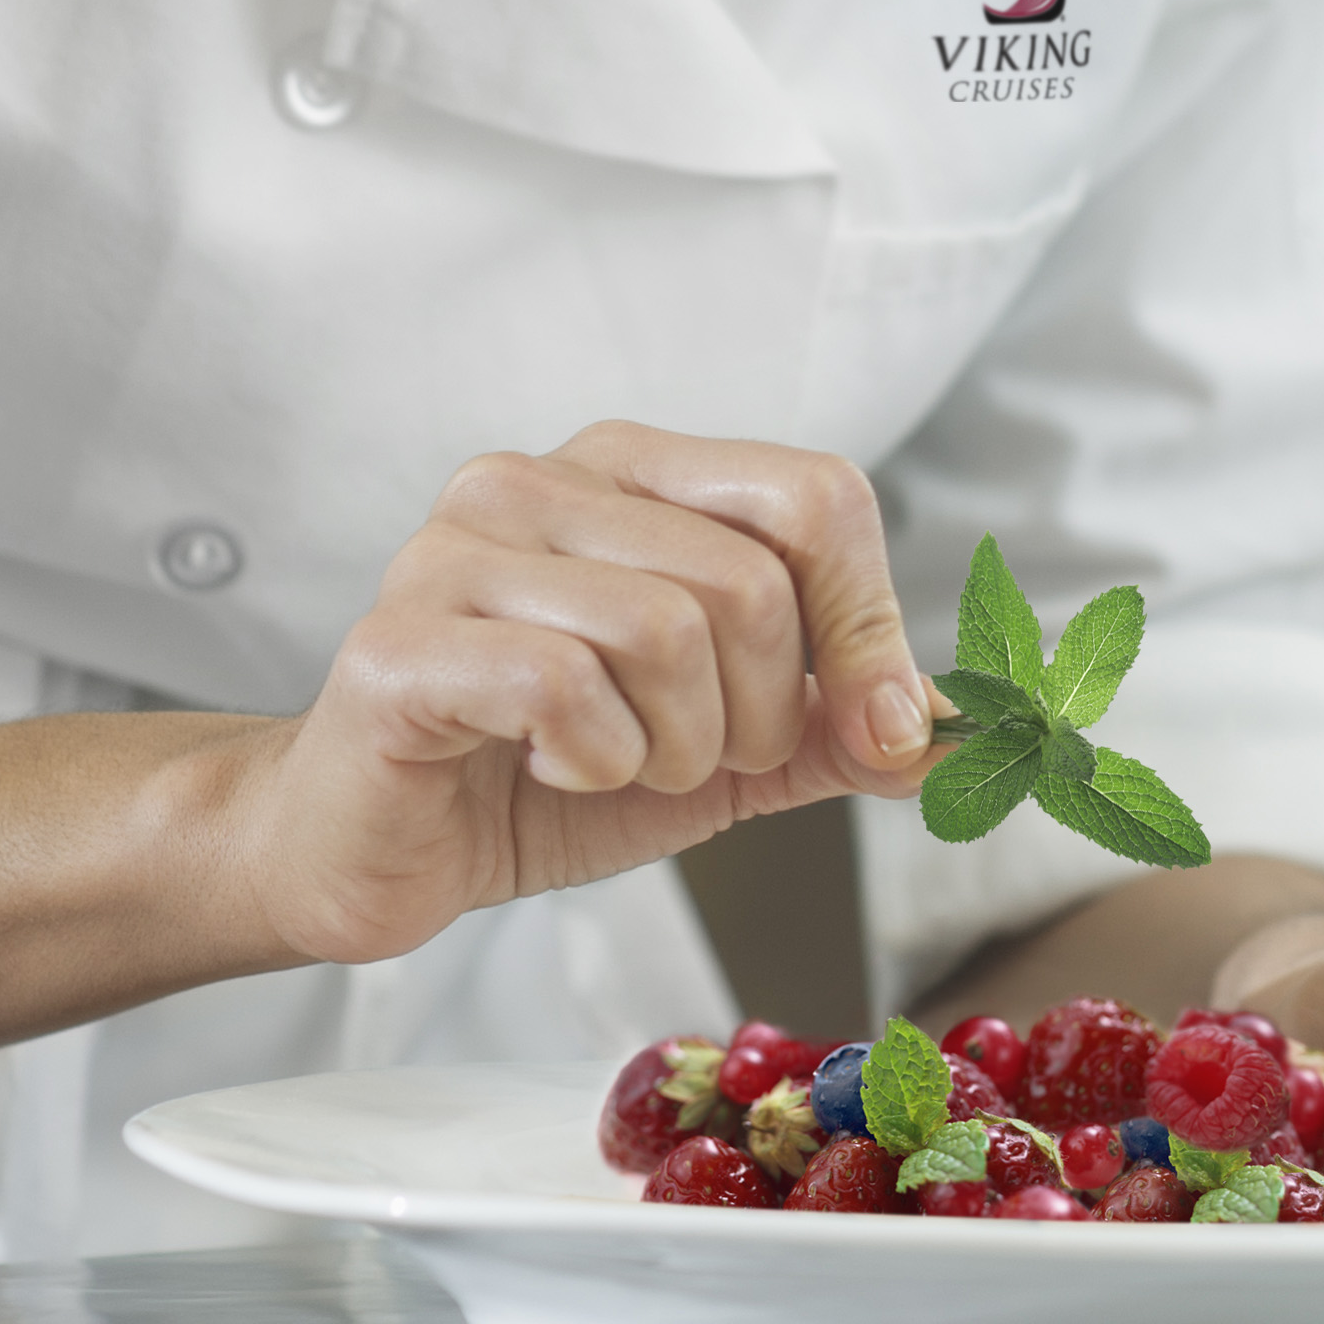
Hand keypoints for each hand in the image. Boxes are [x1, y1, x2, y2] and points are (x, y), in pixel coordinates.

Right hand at [230, 423, 933, 970]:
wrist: (374, 848)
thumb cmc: (539, 773)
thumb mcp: (729, 748)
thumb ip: (837, 724)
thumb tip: (950, 728)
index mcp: (631, 474)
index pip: (816, 495)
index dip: (871, 626)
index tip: (877, 728)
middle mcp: (539, 483)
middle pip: (750, 582)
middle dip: (759, 715)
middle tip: (694, 761)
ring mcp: (455, 551)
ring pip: (666, 631)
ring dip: (675, 750)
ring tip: (616, 762)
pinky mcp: (401, 643)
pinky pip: (565, 688)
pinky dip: (594, 762)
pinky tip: (545, 767)